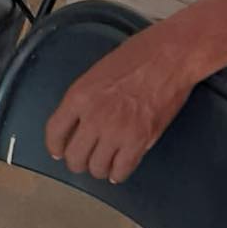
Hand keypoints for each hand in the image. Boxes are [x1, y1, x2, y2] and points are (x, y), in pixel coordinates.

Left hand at [45, 29, 196, 182]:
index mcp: (80, 95)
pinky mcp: (139, 141)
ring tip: (105, 163)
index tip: (59, 151)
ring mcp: (116, 131)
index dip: (56, 146)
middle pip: (74, 156)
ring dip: (99, 168)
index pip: (54, 132)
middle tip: (86, 159)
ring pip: (96, 168)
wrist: (172, 56)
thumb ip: (88, 97)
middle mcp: (93, 117)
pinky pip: (121, 170)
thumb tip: (82, 120)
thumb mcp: (101, 70)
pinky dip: (118, 174)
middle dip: (78, 161)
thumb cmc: (141, 54)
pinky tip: (119, 169)